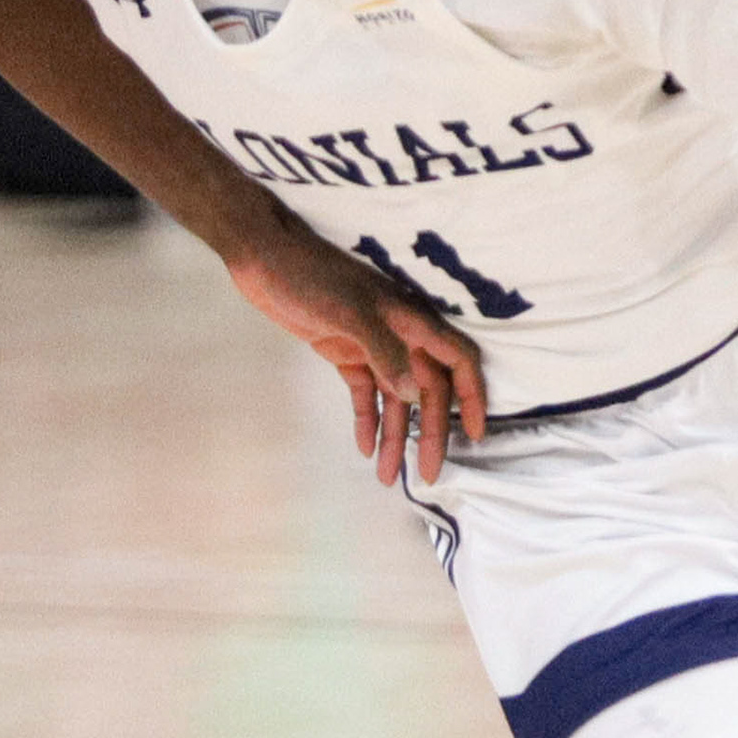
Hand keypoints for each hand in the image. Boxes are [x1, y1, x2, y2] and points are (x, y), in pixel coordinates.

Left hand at [227, 218, 490, 485]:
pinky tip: (364, 449)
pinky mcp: (344, 353)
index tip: (474, 435)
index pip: (457, 360)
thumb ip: (384, 351)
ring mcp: (371, 345)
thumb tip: (414, 396)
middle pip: (427, 392)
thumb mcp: (349, 311)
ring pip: (395, 399)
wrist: (263, 260)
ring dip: (394, 437)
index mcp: (410, 320)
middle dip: (429, 434)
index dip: (472, 396)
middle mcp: (399, 335)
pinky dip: (367, 420)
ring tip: (387, 477)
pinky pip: (365, 393)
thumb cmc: (309, 277)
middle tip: (426, 476)